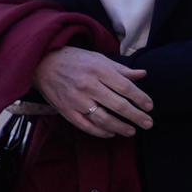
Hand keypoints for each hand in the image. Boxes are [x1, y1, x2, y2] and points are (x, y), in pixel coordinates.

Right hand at [35, 45, 152, 137]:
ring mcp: (76, 100)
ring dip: (120, 128)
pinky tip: (111, 133)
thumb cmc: (73, 60)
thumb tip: (142, 75)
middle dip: (136, 116)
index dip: (140, 98)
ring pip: (103, 119)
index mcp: (98, 70)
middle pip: (118, 105)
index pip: (126, 88)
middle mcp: (88, 86)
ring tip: (131, 131)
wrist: (42, 64)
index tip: (149, 106)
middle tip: (148, 123)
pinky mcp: (66, 111)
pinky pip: (86, 126)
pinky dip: (101, 132)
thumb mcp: (98, 59)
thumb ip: (121, 69)